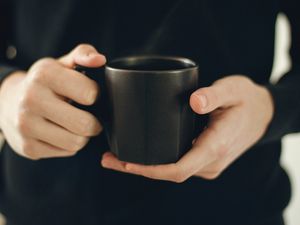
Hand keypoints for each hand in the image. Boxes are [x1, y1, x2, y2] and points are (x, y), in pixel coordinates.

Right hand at [0, 44, 105, 159]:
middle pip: (85, 124)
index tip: (90, 95)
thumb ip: (83, 55)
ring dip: (82, 135)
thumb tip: (100, 60)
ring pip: (77, 142)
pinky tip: (61, 133)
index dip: (95, 95)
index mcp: (44, 74)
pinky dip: (69, 144)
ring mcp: (27, 126)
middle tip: (90, 117)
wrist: (7, 102)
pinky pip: (67, 152)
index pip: (89, 93)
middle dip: (94, 122)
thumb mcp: (61, 64)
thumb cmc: (43, 83)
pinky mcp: (28, 147)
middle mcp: (32, 99)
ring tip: (75, 125)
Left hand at [101, 75, 273, 181]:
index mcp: (215, 147)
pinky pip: (178, 165)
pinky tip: (143, 153)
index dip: (149, 170)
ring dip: (146, 167)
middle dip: (138, 169)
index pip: (178, 169)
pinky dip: (158, 162)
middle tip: (109, 158)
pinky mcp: (204, 158)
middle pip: (169, 173)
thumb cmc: (247, 100)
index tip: (125, 163)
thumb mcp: (234, 89)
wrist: (262, 113)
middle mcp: (210, 161)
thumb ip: (215, 95)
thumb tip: (194, 101)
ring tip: (118, 156)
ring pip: (172, 171)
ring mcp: (207, 163)